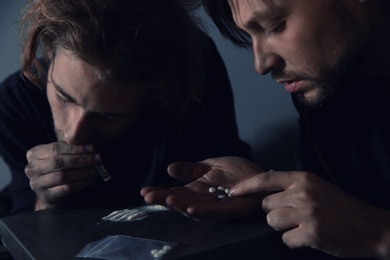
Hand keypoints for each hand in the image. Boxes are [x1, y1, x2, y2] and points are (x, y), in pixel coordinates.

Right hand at [25, 141, 99, 209]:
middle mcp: (32, 169)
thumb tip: (91, 147)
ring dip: (83, 172)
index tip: (92, 148)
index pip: (56, 148)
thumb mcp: (59, 156)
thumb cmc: (57, 170)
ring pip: (63, 176)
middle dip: (81, 159)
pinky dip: (82, 183)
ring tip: (95, 169)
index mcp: (34, 154)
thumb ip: (70, 150)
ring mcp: (37, 184)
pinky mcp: (46, 196)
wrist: (50, 193)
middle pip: (59, 162)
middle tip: (97, 159)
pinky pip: (67, 188)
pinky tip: (91, 179)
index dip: (76, 148)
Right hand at [141, 156, 267, 219]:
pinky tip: (191, 208)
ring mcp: (216, 206)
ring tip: (169, 200)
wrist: (259, 175)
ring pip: (195, 209)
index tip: (144, 191)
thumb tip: (169, 169)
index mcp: (197, 190)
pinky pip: (215, 211)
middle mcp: (203, 200)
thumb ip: (190, 169)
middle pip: (181, 202)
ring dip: (181, 206)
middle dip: (165, 199)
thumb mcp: (209, 165)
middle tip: (149, 196)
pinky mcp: (231, 209)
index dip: (160, 193)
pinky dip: (202, 211)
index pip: (175, 192)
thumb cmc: (236, 171)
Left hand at [231, 170, 389, 258]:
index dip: (246, 186)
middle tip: (294, 216)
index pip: (265, 179)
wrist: (370, 227)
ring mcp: (307, 213)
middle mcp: (303, 193)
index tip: (233, 192)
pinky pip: (285, 239)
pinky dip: (294, 241)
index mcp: (303, 179)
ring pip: (272, 222)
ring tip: (303, 226)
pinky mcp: (311, 233)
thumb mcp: (317, 186)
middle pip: (266, 205)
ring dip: (283, 227)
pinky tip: (309, 236)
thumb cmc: (341, 207)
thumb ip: (292, 185)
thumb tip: (265, 183)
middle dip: (274, 213)